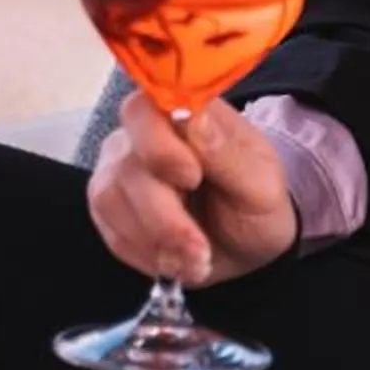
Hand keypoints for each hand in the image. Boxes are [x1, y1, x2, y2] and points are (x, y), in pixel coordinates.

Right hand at [87, 93, 297, 286]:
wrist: (245, 244)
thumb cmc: (254, 203)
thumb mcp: (260, 183)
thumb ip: (227, 151)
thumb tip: (194, 117)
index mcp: (183, 113)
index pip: (144, 108)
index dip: (160, 147)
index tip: (192, 178)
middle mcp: (140, 134)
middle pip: (127, 165)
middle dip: (164, 216)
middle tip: (199, 248)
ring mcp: (118, 169)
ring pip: (111, 200)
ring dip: (157, 240)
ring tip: (196, 260)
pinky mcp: (109, 206)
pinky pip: (112, 232)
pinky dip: (147, 254)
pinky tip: (177, 261)